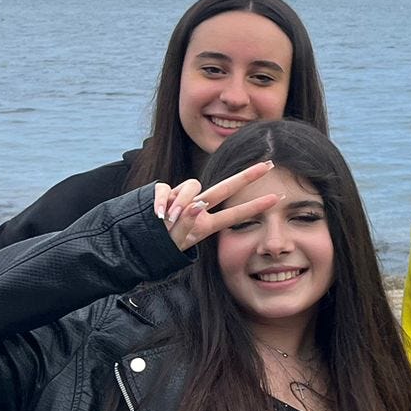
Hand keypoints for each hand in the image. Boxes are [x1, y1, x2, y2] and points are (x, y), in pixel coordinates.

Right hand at [151, 160, 278, 249]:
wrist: (131, 242)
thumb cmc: (157, 246)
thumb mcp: (176, 243)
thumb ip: (187, 225)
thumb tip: (197, 205)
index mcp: (205, 224)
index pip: (234, 214)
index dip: (255, 206)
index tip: (279, 198)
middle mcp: (197, 208)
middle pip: (225, 187)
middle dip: (248, 176)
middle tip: (270, 164)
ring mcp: (180, 199)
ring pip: (192, 186)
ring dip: (182, 202)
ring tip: (168, 220)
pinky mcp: (162, 192)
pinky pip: (166, 189)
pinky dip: (162, 201)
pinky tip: (157, 214)